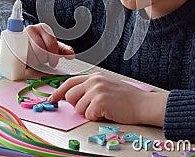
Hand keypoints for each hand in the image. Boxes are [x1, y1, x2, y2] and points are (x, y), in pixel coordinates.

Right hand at [25, 23, 74, 67]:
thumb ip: (62, 50)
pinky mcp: (13, 44)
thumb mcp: (52, 46)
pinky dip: (25, 62)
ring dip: (34, 61)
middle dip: (43, 59)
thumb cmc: (39, 45)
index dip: (54, 56)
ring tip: (34, 59)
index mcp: (43, 28)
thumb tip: (71, 54)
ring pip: (31, 54)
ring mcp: (21, 36)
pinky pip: (21, 57)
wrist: (24, 43)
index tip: (53, 62)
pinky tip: (27, 61)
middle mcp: (32, 29)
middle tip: (43, 61)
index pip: (51, 44)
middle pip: (41, 50)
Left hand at [48, 73, 168, 125]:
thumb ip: (90, 88)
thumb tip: (73, 98)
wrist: (143, 104)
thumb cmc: (126, 98)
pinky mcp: (100, 101)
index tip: (52, 100)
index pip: (69, 82)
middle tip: (92, 108)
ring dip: (89, 113)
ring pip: (78, 107)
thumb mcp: (106, 86)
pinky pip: (88, 115)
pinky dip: (97, 117)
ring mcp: (96, 90)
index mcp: (94, 76)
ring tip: (104, 109)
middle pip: (70, 96)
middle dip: (78, 105)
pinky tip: (107, 113)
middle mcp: (94, 81)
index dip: (58, 92)